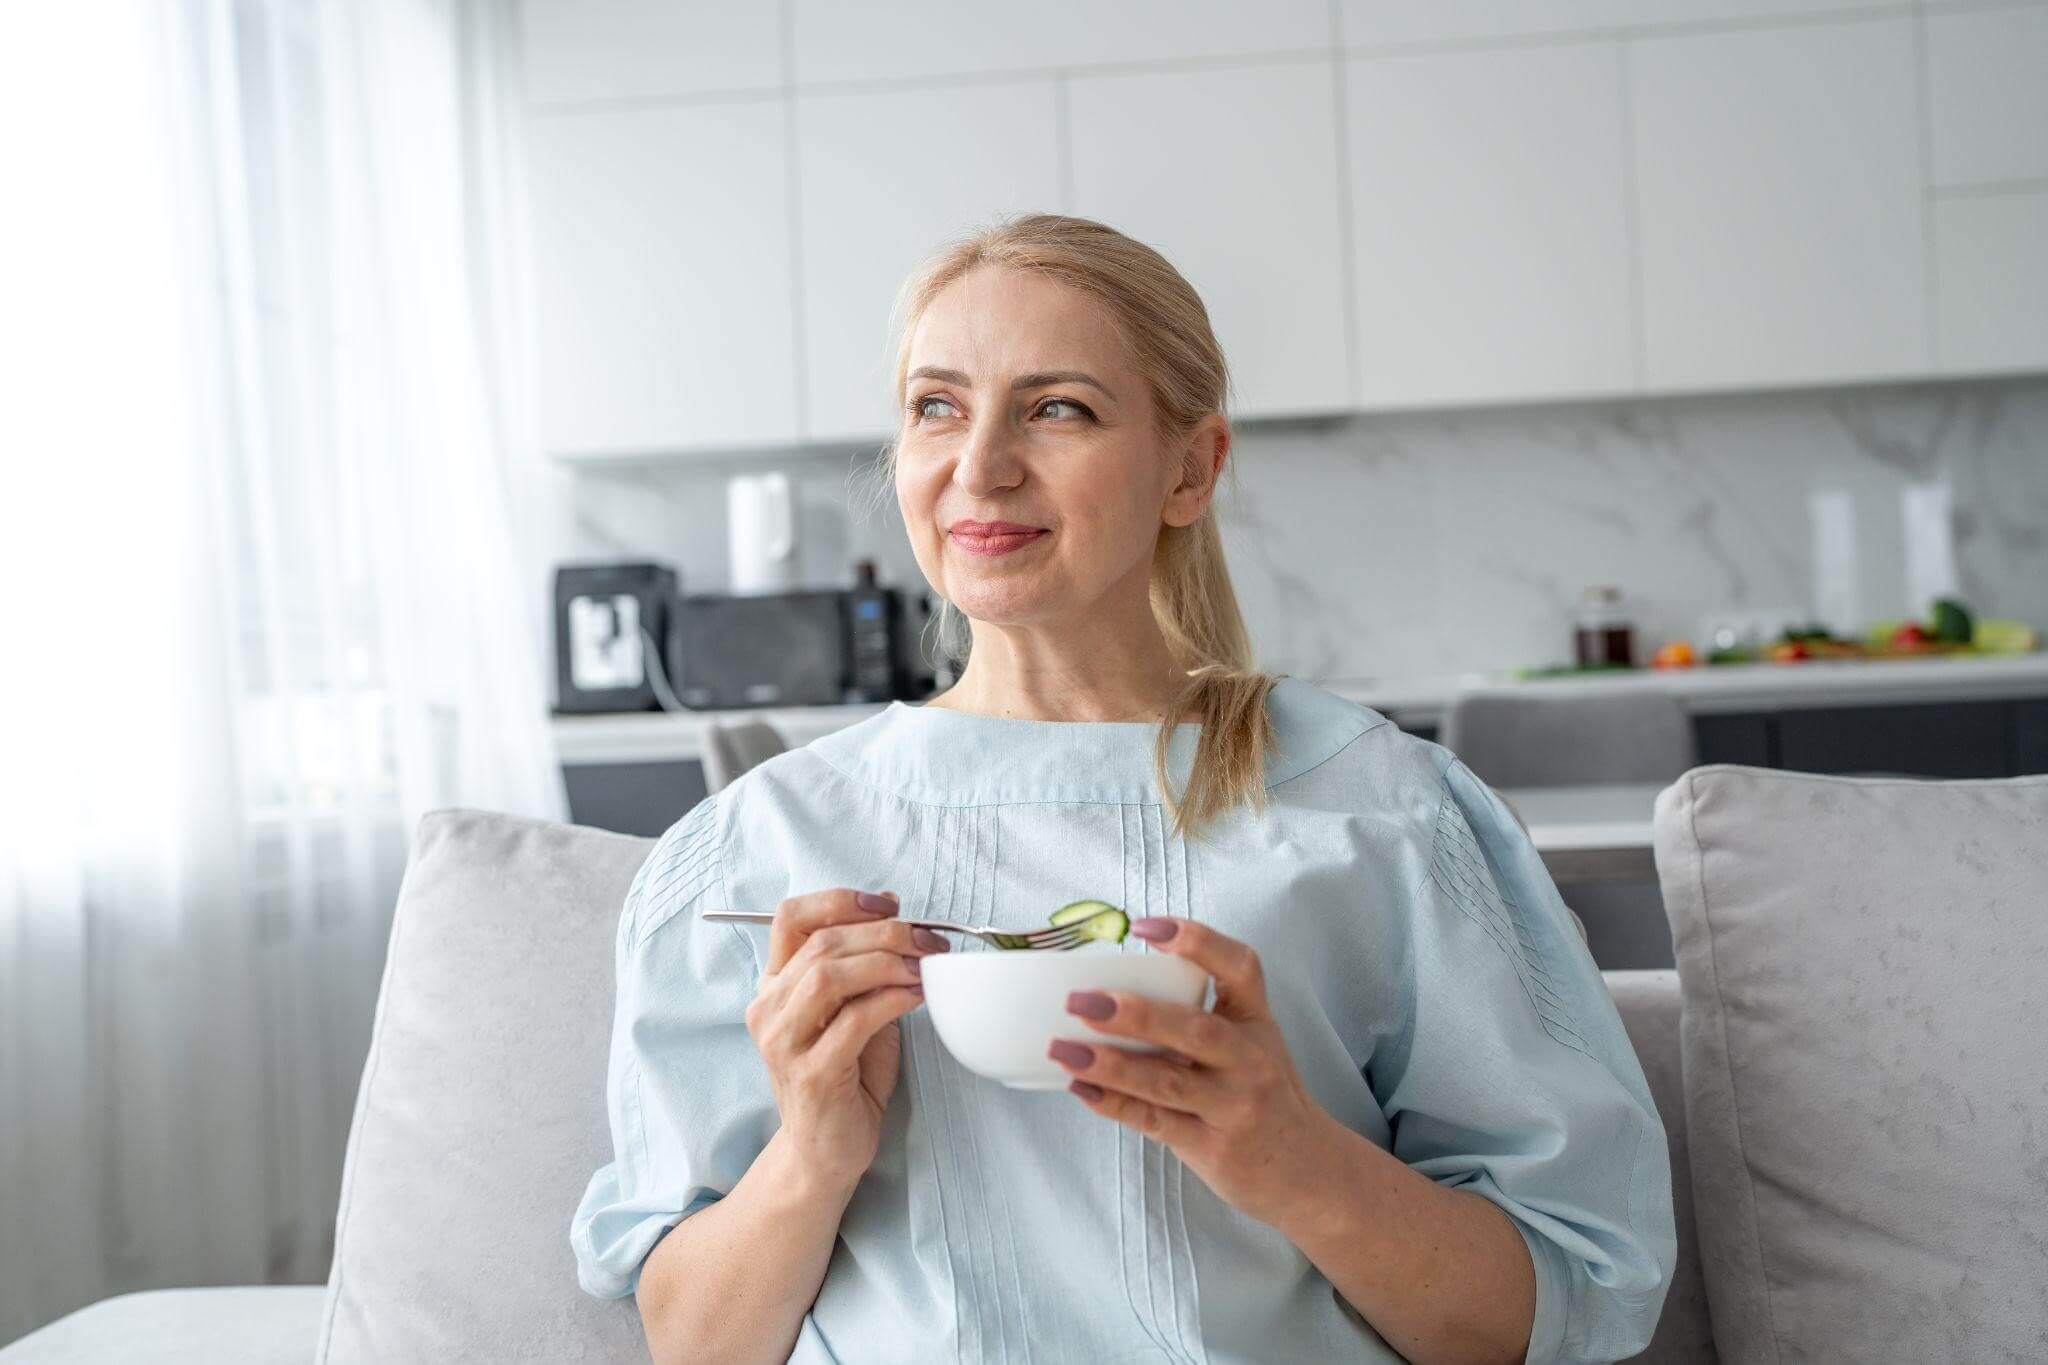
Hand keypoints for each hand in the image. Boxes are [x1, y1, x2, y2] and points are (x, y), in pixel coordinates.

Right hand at [745, 889, 949, 1191]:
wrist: (825, 1150)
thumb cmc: (845, 1076)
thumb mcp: (853, 1007)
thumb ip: (863, 963)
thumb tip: (892, 907)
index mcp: (774, 985)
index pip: (790, 918)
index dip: (839, 901)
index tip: (887, 904)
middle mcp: (768, 1009)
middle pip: (822, 943)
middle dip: (885, 932)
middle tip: (930, 940)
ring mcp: (784, 1042)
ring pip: (829, 975)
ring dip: (886, 962)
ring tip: (924, 966)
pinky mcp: (811, 1073)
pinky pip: (854, 1020)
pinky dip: (892, 999)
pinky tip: (918, 996)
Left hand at [1049, 916, 1340, 1229]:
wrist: (1307, 1169)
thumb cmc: (1262, 1095)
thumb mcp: (1250, 1045)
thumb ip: (1199, 1017)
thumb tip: (1111, 989)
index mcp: (1257, 1022)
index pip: (1240, 967)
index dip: (1197, 941)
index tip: (1146, 927)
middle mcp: (1250, 1061)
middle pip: (1195, 1030)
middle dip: (1136, 1014)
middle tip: (1081, 1001)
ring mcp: (1234, 1107)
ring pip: (1166, 1082)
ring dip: (1109, 1065)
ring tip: (1062, 1048)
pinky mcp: (1213, 1147)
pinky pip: (1155, 1122)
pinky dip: (1114, 1104)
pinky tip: (1080, 1088)